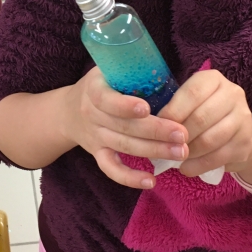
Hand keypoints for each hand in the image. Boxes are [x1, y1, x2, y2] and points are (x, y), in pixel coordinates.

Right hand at [63, 67, 189, 189]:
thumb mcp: (109, 70)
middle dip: (155, 131)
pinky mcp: (97, 154)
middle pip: (123, 126)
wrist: (68, 111)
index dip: (124, 106)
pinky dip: (129, 178)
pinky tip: (151, 181)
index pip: (106, 99)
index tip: (146, 109)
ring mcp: (95, 137)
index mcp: (94, 89)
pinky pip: (111, 169)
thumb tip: (169, 76)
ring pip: (124, 146)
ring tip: (180, 153)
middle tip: (182, 134)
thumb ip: (132, 72)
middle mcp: (91, 114)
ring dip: (153, 151)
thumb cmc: (102, 85)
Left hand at [158, 69, 251, 184]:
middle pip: (200, 117)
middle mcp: (233, 94)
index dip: (173, 111)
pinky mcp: (246, 143)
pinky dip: (198, 165)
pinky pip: (217, 157)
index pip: (192, 92)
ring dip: (188, 152)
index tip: (158, 126)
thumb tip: (153, 124)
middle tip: (165, 146)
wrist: (242, 137)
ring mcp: (243, 118)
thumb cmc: (207, 116)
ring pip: (209, 139)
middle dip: (179, 135)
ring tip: (175, 158)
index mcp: (214, 79)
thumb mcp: (192, 104)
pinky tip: (186, 168)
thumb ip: (176, 108)